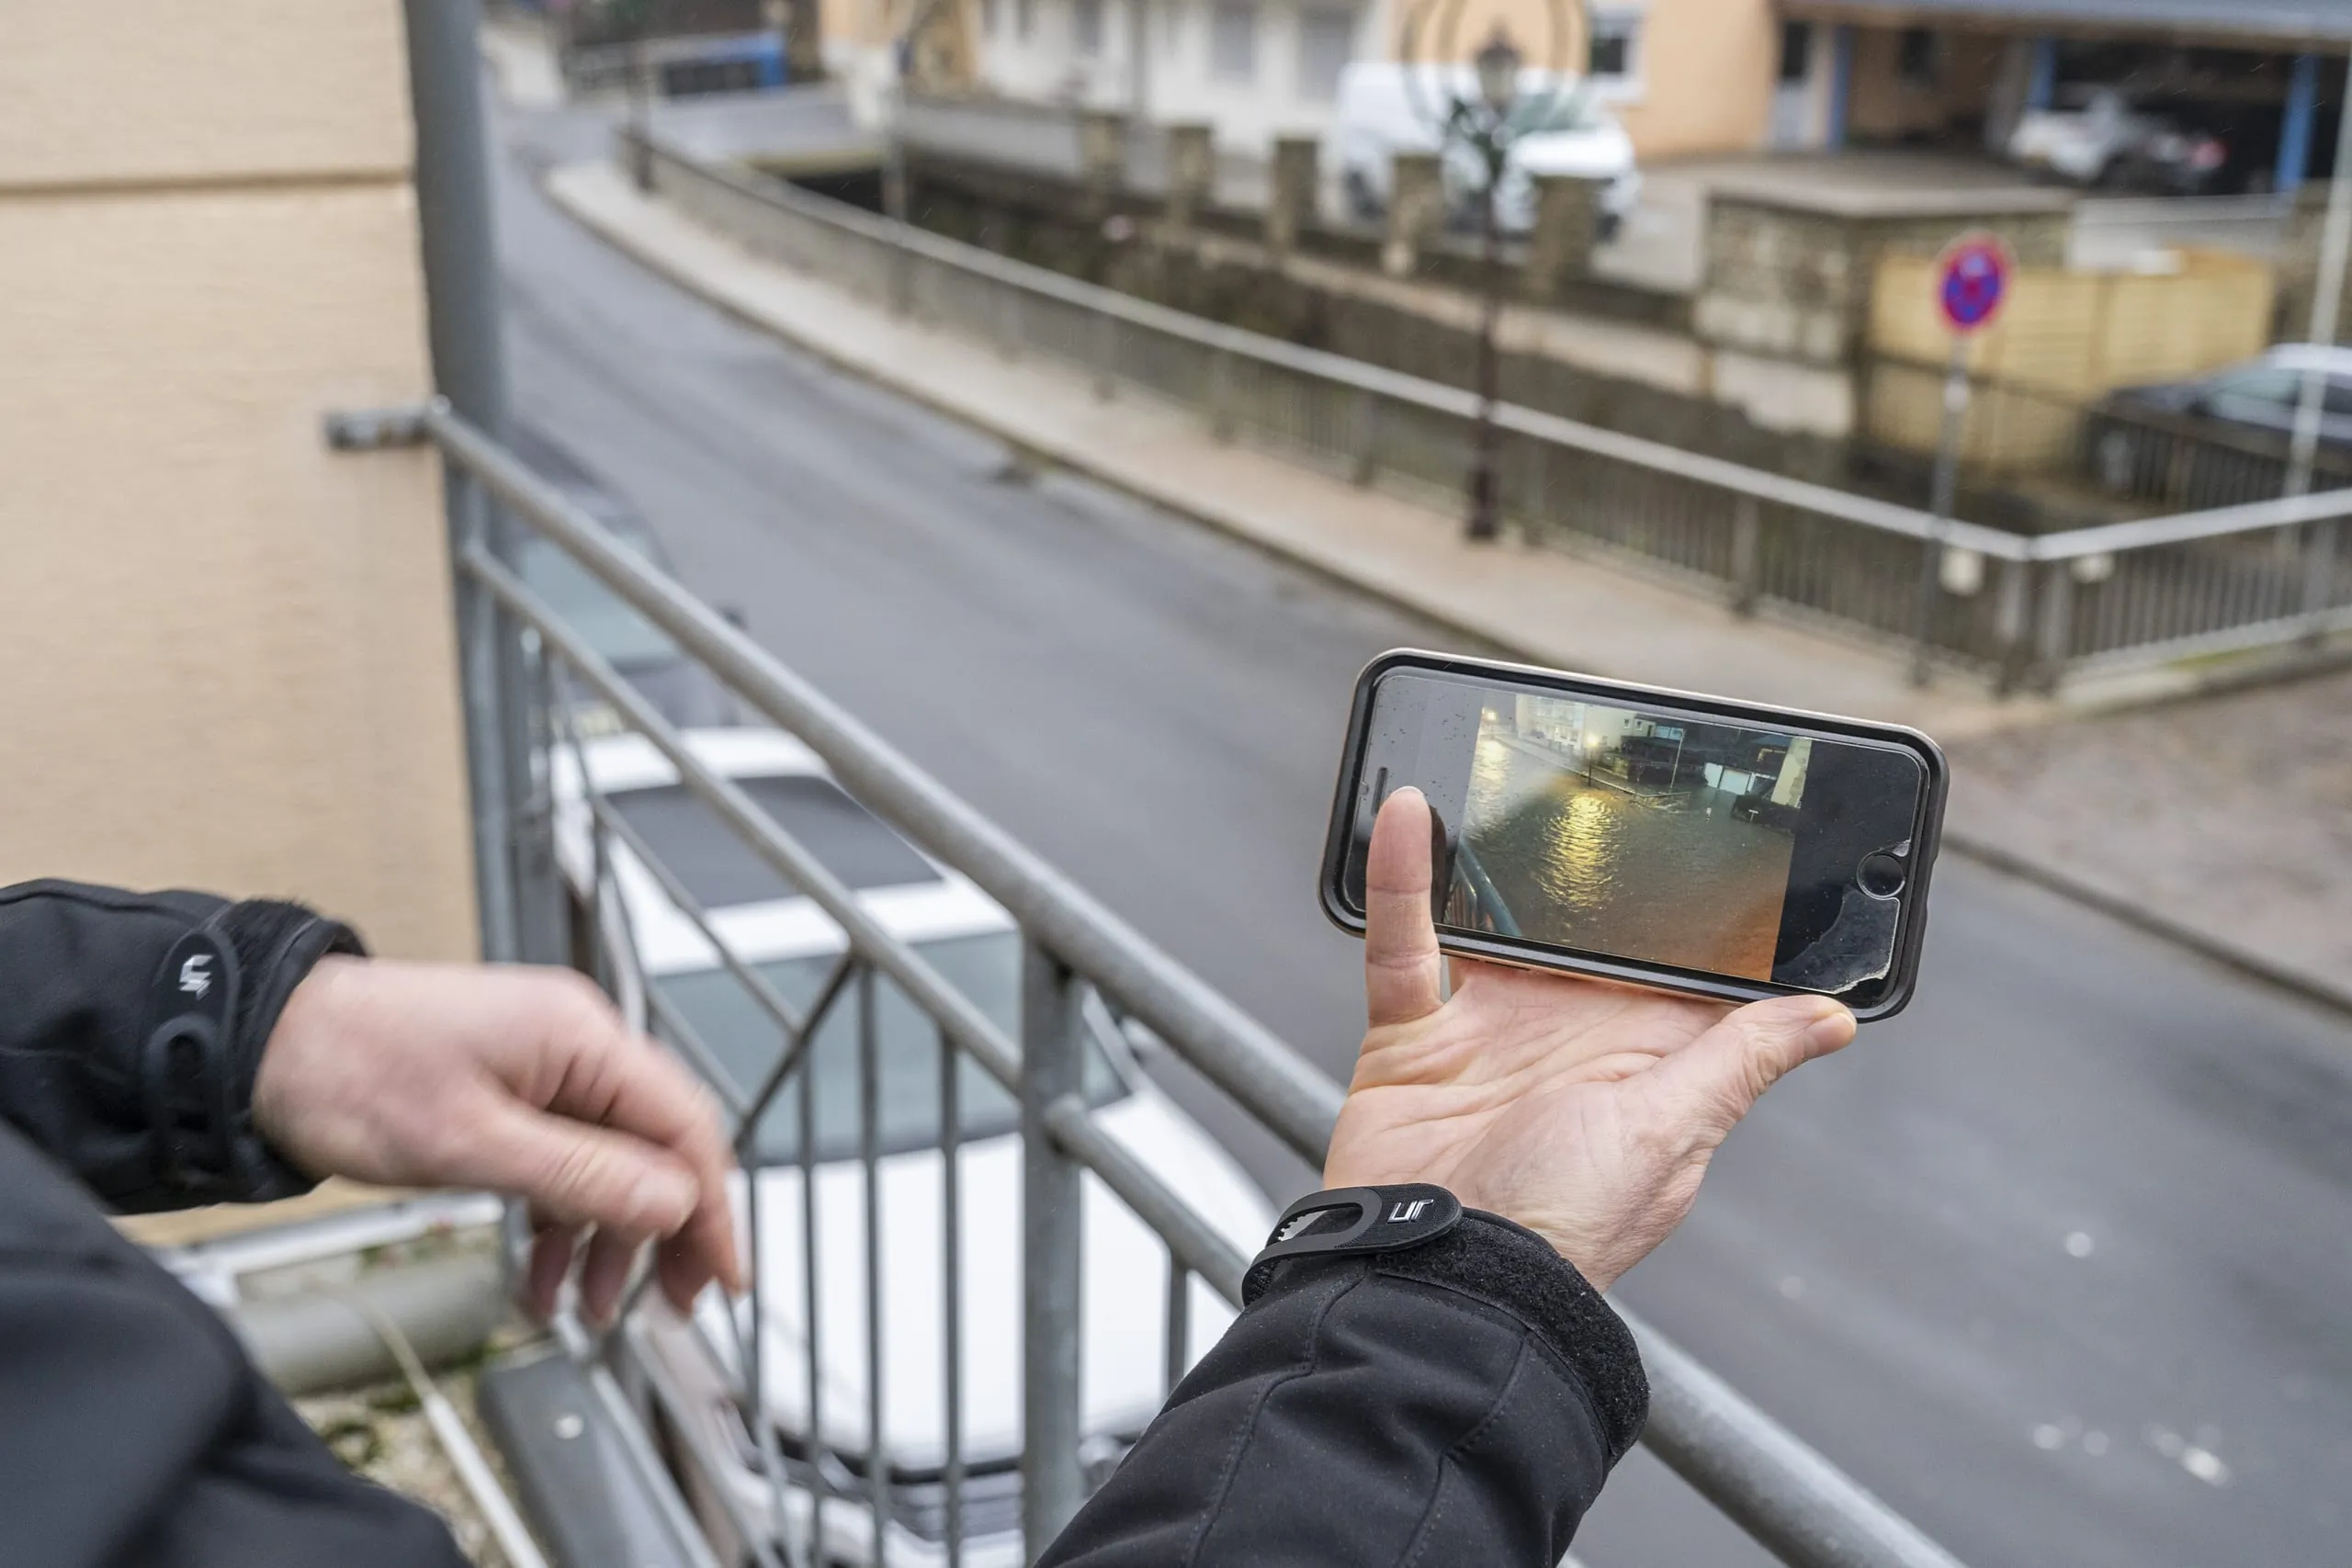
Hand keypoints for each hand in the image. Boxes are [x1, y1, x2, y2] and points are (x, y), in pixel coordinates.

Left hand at [254, 957, 740, 1321]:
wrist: (259, 1045)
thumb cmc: (349, 1074)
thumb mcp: (471, 1143)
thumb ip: (582, 1174)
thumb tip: (675, 1201)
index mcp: (581, 1040)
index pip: (683, 1124)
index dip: (712, 1207)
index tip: (720, 1275)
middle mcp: (576, 1046)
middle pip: (656, 1146)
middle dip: (666, 1230)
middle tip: (671, 1305)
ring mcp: (544, 1067)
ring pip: (610, 1162)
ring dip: (608, 1237)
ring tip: (594, 1307)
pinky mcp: (511, 1091)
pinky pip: (562, 1161)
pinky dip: (560, 1221)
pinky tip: (544, 1277)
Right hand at [1323, 789, 1856, 1290]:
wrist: (1441, 1275)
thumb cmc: (1564, 1224)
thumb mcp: (1670, 1130)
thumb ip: (1738, 1060)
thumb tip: (1831, 1018)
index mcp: (1642, 1057)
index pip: (1685, 968)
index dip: (1704, 910)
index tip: (1725, 838)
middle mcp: (1567, 1035)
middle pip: (1583, 930)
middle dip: (1591, 864)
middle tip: (1596, 778)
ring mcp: (1488, 1031)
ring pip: (1494, 921)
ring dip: (1495, 859)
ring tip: (1506, 782)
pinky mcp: (1413, 1035)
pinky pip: (1407, 939)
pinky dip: (1404, 877)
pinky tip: (1410, 814)